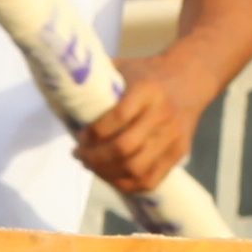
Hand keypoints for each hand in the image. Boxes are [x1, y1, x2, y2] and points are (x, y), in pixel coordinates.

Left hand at [76, 47, 225, 203]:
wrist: (190, 78)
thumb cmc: (147, 73)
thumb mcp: (124, 66)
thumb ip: (97, 76)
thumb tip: (61, 84)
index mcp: (147, 89)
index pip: (117, 117)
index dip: (93, 133)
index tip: (79, 136)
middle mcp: (162, 114)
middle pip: (125, 147)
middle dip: (95, 157)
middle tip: (79, 154)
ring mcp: (173, 136)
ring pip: (137, 168)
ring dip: (107, 173)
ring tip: (91, 166)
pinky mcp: (179, 152)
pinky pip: (152, 179)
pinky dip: (127, 184)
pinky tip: (110, 177)